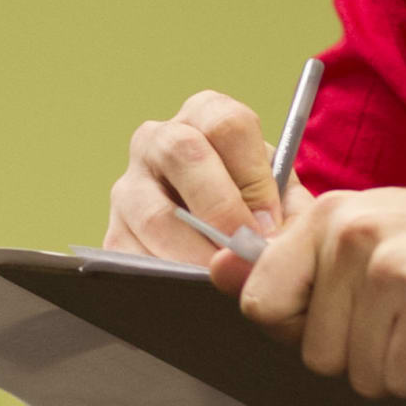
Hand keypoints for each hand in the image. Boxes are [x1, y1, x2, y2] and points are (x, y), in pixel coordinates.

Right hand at [107, 91, 291, 264]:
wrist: (219, 240)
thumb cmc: (254, 209)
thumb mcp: (282, 198)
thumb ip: (291, 213)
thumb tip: (269, 241)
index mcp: (206, 116)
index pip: (227, 124)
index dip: (253, 176)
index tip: (268, 222)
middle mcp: (159, 139)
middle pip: (183, 152)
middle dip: (220, 209)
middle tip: (243, 249)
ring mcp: (129, 185)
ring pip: (154, 213)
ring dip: (194, 252)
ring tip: (223, 277)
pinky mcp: (113, 234)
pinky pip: (133, 256)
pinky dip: (166, 277)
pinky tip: (191, 289)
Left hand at [237, 186, 405, 398]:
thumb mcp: (377, 236)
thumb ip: (296, 262)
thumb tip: (217, 272)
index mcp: (331, 215)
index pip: (261, 306)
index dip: (302, 331)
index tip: (352, 319)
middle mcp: (356, 232)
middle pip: (314, 355)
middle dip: (365, 355)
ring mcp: (397, 267)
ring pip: (361, 375)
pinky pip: (405, 379)